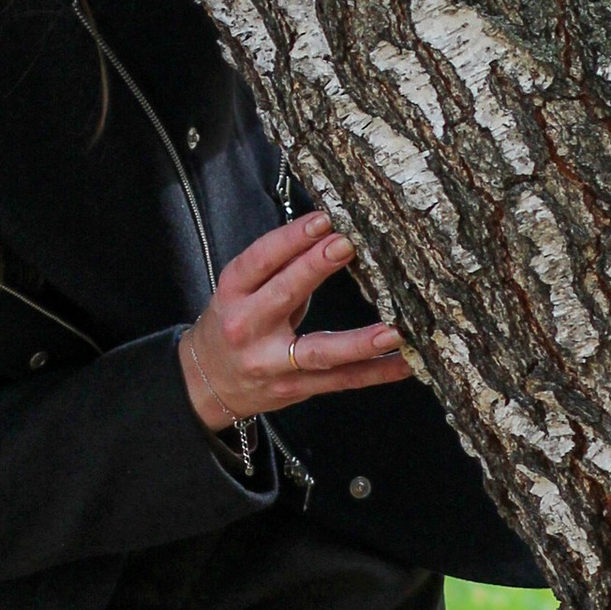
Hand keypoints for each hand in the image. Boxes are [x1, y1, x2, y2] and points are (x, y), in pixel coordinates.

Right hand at [179, 209, 412, 435]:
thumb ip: (281, 269)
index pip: (260, 261)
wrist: (207, 382)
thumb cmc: (235, 324)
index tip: (321, 220)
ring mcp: (272, 364)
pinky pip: (339, 381)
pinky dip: (374, 372)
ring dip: (358, 343)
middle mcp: (248, 328)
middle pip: (283, 296)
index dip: (290, 239)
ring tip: (392, 331)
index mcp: (233, 294)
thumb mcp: (242, 291)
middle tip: (345, 245)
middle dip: (314, 269)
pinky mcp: (294, 388)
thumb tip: (328, 235)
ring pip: (318, 352)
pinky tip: (403, 363)